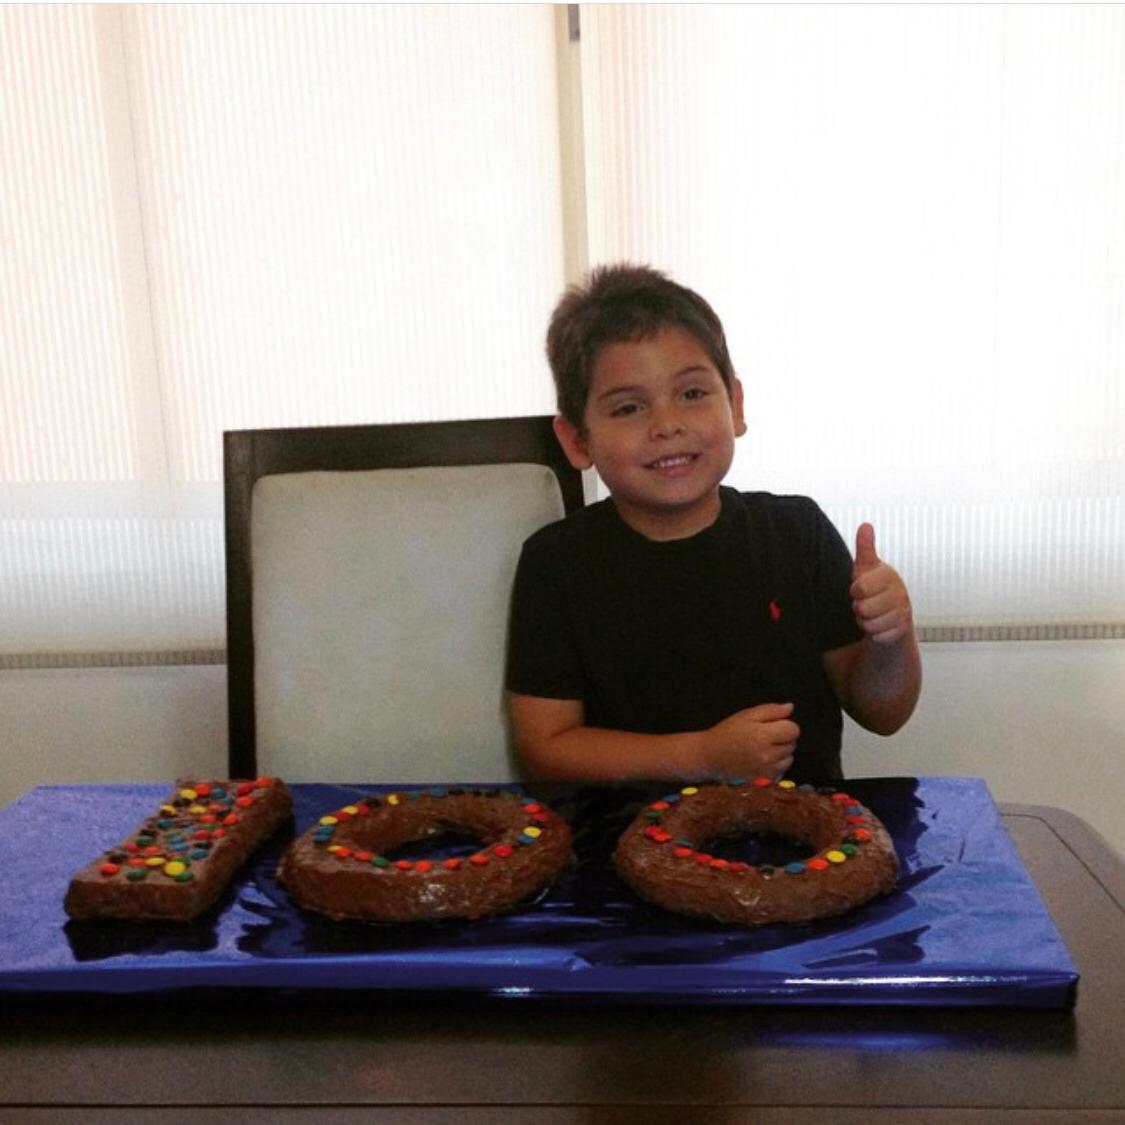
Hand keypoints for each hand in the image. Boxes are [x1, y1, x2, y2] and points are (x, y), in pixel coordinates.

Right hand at [702, 703, 798, 778]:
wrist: (710, 756)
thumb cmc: (727, 733)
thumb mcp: (746, 715)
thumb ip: (771, 710)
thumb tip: (790, 708)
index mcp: (763, 736)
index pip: (793, 729)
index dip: (784, 724)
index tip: (772, 725)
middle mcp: (767, 755)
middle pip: (792, 743)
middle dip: (782, 737)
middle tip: (762, 736)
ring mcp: (766, 770)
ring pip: (789, 757)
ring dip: (781, 751)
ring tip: (761, 748)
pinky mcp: (764, 780)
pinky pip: (782, 770)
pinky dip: (776, 764)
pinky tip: (762, 759)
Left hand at [851, 523, 912, 644]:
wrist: (891, 615)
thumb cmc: (873, 589)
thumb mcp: (865, 568)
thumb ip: (865, 548)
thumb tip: (866, 525)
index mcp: (888, 575)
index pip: (860, 588)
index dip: (855, 591)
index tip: (859, 589)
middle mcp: (900, 592)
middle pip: (862, 608)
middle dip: (859, 609)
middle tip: (865, 603)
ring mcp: (903, 612)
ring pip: (869, 624)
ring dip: (865, 622)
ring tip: (871, 614)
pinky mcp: (903, 630)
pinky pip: (877, 636)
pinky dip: (874, 634)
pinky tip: (879, 627)